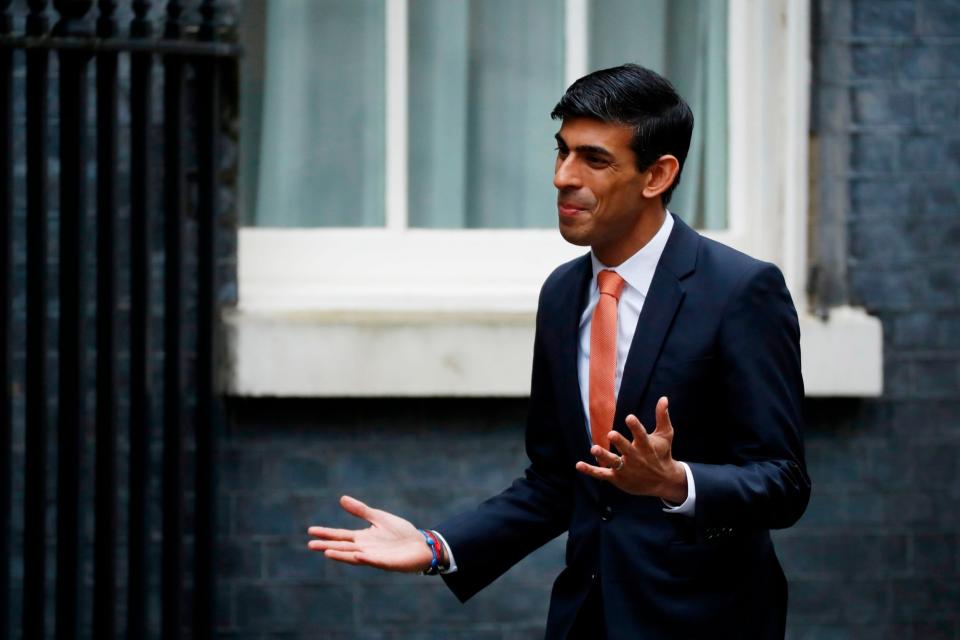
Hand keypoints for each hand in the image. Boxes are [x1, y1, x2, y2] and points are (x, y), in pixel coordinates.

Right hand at [307, 495, 433, 572]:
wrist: (420, 544)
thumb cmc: (400, 532)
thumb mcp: (378, 517)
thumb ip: (361, 510)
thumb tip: (341, 499)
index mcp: (362, 538)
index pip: (340, 535)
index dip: (326, 533)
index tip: (310, 531)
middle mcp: (365, 548)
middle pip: (343, 547)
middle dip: (327, 545)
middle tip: (310, 545)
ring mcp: (375, 556)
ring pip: (354, 556)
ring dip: (341, 555)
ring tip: (327, 552)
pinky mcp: (387, 562)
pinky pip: (375, 561)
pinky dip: (366, 558)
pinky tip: (357, 554)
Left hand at [575, 396, 687, 502]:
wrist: (663, 481)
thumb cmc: (662, 454)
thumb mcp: (665, 435)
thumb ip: (662, 417)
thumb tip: (663, 398)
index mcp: (646, 446)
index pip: (641, 435)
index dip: (635, 427)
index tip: (629, 417)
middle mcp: (635, 457)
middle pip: (626, 449)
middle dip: (619, 442)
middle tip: (611, 434)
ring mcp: (626, 468)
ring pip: (613, 462)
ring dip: (603, 455)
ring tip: (593, 448)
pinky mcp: (617, 477)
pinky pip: (602, 474)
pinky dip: (590, 470)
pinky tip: (578, 465)